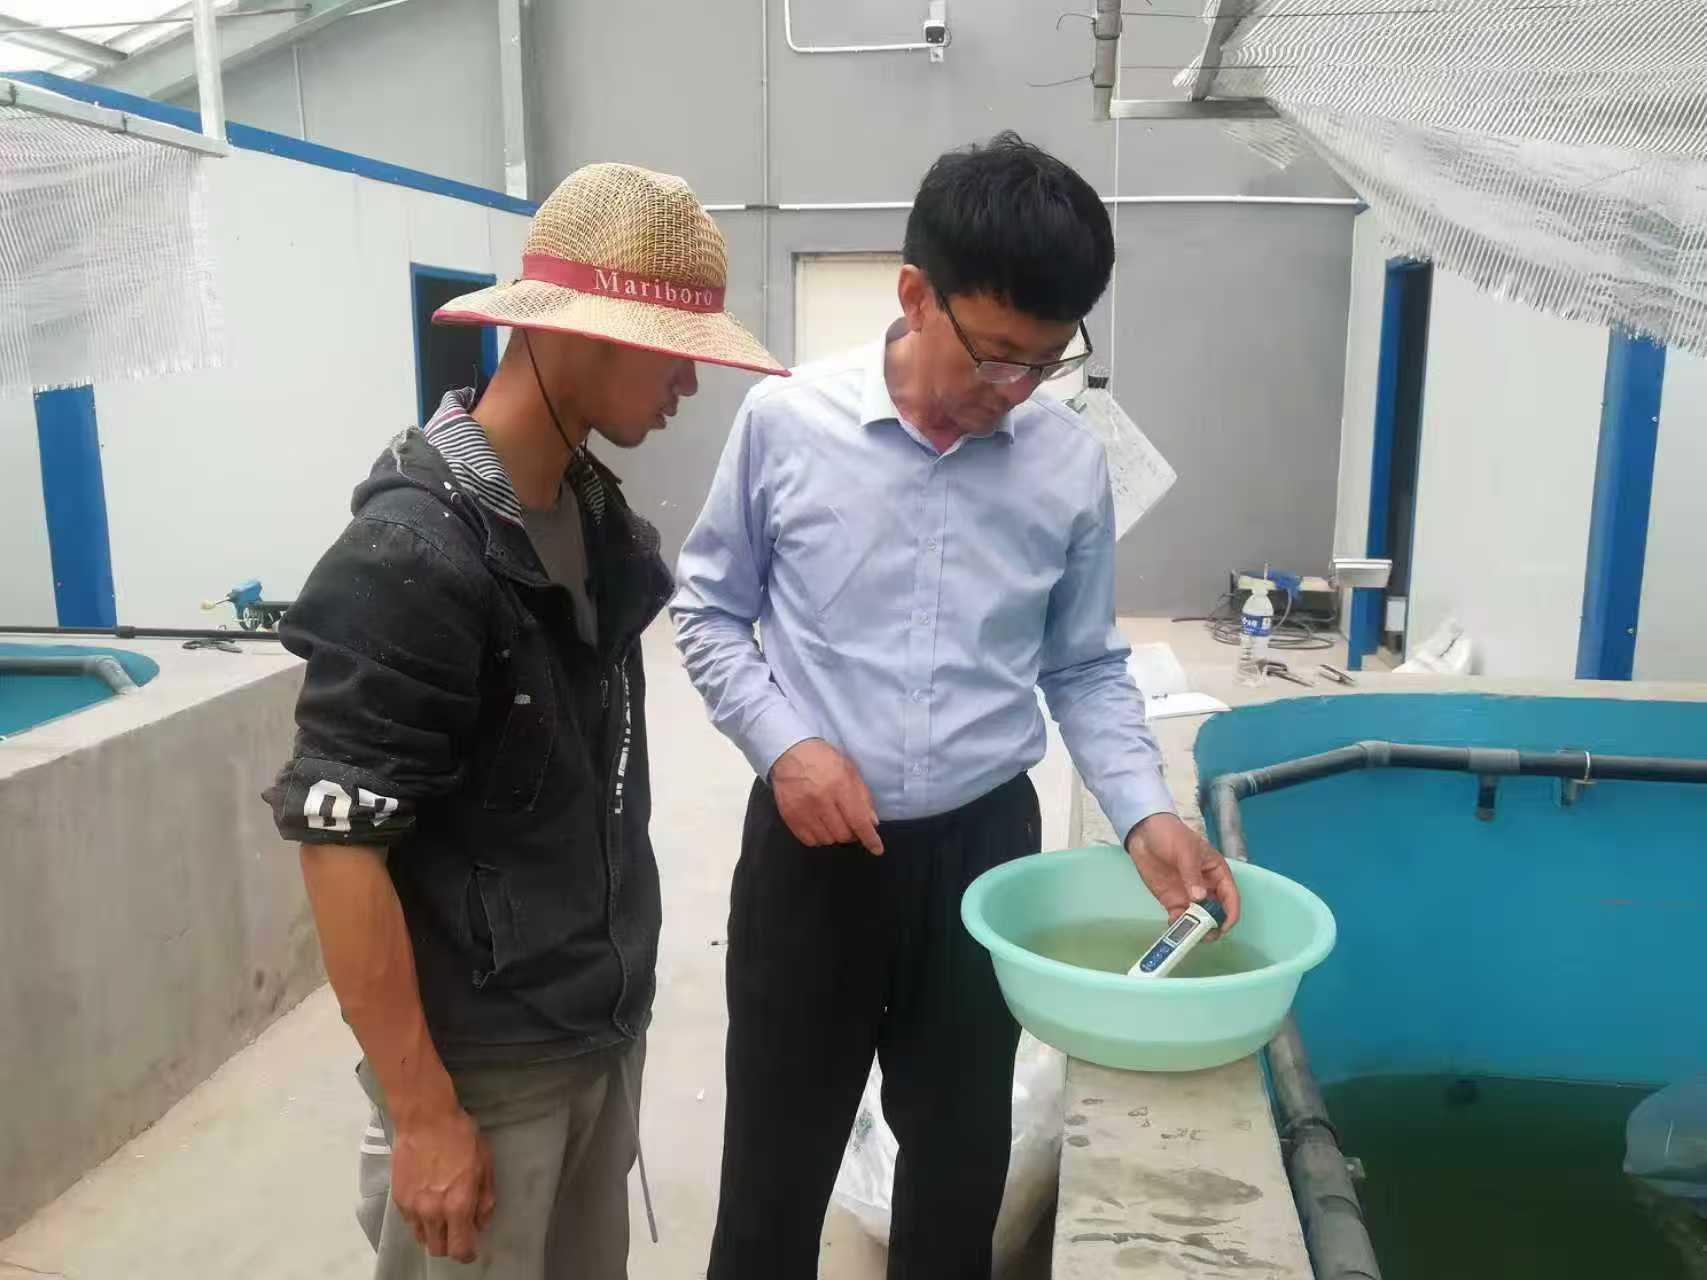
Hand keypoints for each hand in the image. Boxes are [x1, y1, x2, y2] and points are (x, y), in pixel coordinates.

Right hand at [389, 1102, 496, 1261]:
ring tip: (442, 1213)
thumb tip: (481, 1222)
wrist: (425, 1119)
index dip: (468, 1253)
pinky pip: (410, 1221)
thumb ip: (485, 1199)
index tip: (472, 1248)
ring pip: (422, 1237)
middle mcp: (432, 1212)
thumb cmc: (460, 1137)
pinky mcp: (398, 1199)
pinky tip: (428, 1199)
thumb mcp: (484, 1164)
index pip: (460, 1249)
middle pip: (438, 1249)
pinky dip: (420, 1219)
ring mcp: (412, 1207)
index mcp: (457, 1205)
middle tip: (458, 1229)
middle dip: (450, 1245)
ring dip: (434, 1233)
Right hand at [770, 738, 884, 854]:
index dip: (870, 838)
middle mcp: (821, 801)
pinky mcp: (790, 817)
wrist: (791, 753)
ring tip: (834, 822)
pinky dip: (819, 837)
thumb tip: (872, 823)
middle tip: (851, 824)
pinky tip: (820, 826)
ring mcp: (803, 811)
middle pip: (843, 834)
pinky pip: (809, 840)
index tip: (877, 848)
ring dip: (835, 835)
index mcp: (839, 786)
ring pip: (827, 840)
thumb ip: (862, 797)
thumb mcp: (850, 771)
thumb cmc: (824, 760)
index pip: (858, 820)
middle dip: (852, 834)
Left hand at [1124, 812, 1240, 933]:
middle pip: (1217, 912)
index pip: (1231, 896)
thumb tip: (1200, 898)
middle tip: (1205, 935)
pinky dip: (1179, 925)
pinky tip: (1174, 926)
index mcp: (1217, 872)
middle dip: (1214, 925)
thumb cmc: (1170, 835)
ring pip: (1200, 918)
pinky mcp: (1173, 900)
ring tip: (1190, 935)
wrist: (1143, 833)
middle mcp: (1207, 887)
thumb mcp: (1185, 850)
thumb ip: (1192, 874)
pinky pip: (1180, 917)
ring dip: (1197, 928)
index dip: (1230, 913)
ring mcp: (1189, 895)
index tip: (1224, 926)